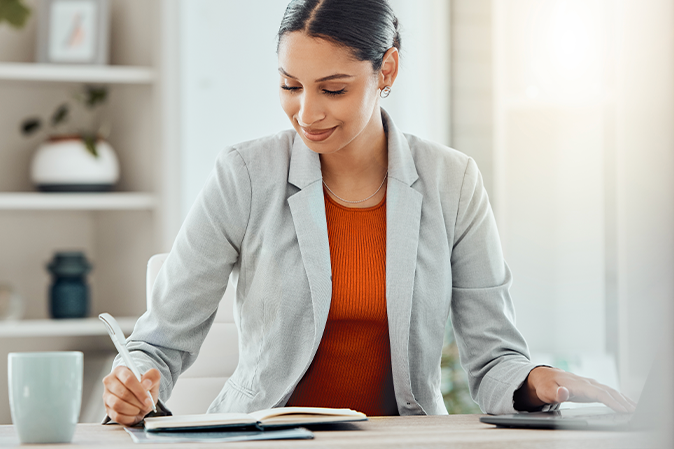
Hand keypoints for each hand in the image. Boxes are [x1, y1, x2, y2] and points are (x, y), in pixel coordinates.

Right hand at [102, 366, 159, 425]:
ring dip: (133, 409)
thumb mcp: (153, 379)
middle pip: (123, 393)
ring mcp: (106, 396)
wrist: (140, 398)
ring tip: (140, 408)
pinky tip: (134, 414)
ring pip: (117, 405)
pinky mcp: (107, 409)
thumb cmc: (145, 387)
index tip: (149, 400)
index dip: (140, 391)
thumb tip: (146, 383)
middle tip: (146, 405)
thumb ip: (152, 377)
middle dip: (138, 402)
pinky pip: (117, 416)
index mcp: (120, 370)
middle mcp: (110, 382)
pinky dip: (129, 417)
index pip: (129, 379)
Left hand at [514, 366, 636, 412]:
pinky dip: (617, 397)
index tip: (623, 409)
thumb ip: (556, 393)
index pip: (598, 392)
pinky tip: (625, 404)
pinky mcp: (589, 388)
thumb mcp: (546, 390)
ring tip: (635, 409)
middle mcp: (585, 382)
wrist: (541, 377)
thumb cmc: (544, 385)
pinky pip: (606, 392)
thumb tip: (564, 393)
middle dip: (622, 401)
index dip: (611, 400)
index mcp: (576, 383)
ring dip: (623, 399)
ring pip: (609, 390)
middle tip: (635, 412)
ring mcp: (588, 384)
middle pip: (607, 391)